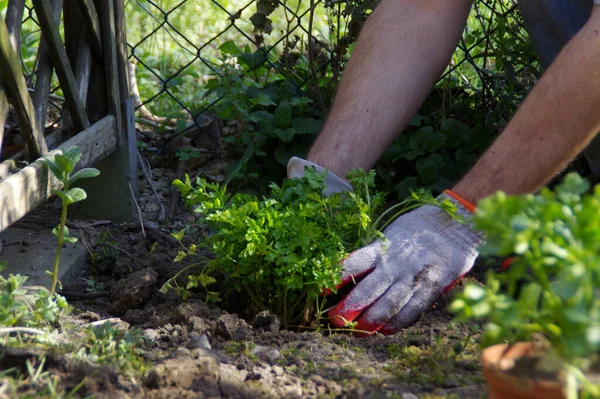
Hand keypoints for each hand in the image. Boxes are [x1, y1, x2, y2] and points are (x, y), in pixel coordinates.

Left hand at [286, 157, 482, 334]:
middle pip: (369, 289)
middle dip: (350, 307)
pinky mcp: (432, 287)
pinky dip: (399, 321)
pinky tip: (387, 330)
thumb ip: (376, 250)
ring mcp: (414, 277)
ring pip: (390, 303)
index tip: (320, 290)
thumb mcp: (393, 232)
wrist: (457, 222)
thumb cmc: (420, 225)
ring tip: (359, 331)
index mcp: (384, 247)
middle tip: (335, 320)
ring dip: (372, 319)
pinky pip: (413, 309)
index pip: (354, 263)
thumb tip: (353, 267)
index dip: (336, 277)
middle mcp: (396, 264)